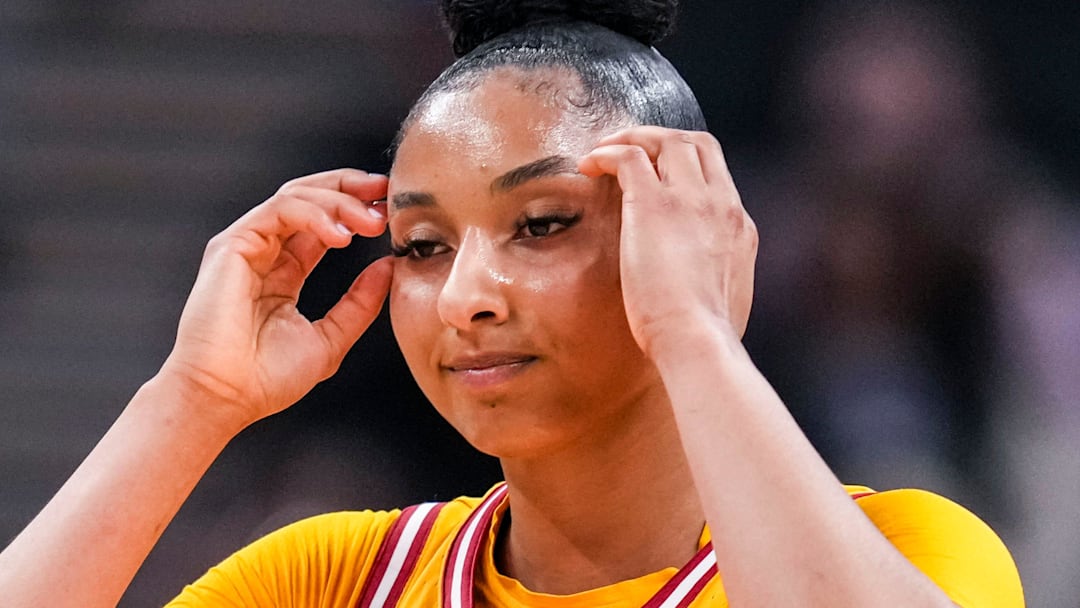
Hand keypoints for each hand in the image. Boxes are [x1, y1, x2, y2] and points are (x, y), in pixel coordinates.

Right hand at [160, 169, 392, 428]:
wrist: (227, 398)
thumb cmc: (268, 378)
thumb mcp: (331, 337)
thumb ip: (360, 302)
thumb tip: (388, 266)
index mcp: (285, 271)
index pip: (322, 222)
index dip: (357, 209)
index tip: (392, 210)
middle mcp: (264, 251)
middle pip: (309, 197)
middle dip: (351, 189)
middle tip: (387, 194)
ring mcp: (246, 245)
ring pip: (296, 196)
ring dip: (340, 202)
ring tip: (372, 223)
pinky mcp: (232, 245)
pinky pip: (280, 210)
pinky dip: (315, 215)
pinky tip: (341, 236)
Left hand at [579, 127, 756, 355]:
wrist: (698, 341)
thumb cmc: (704, 339)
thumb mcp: (725, 301)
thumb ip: (714, 282)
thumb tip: (699, 291)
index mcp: (738, 227)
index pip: (716, 175)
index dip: (687, 163)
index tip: (660, 171)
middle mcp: (720, 204)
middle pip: (696, 144)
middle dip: (662, 139)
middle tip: (630, 148)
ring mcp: (690, 199)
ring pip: (667, 141)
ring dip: (633, 138)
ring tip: (604, 149)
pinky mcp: (654, 204)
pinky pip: (630, 156)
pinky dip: (607, 152)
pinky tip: (588, 165)